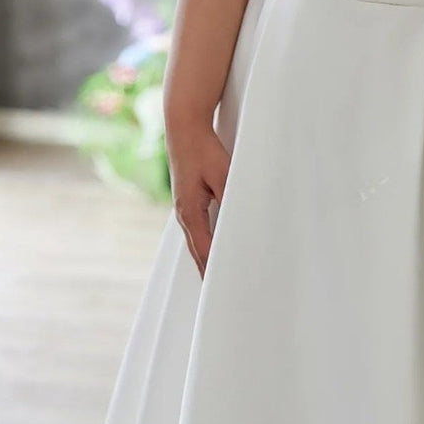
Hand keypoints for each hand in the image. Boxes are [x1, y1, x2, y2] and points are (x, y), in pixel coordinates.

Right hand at [166, 123, 230, 279]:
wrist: (185, 129)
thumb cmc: (204, 150)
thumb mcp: (223, 173)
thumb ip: (230, 198)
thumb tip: (239, 221)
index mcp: (191, 212)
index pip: (205, 251)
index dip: (215, 270)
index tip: (225, 287)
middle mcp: (184, 215)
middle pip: (198, 252)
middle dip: (209, 273)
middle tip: (222, 295)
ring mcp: (184, 209)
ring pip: (196, 243)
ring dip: (206, 260)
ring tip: (217, 280)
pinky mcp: (187, 201)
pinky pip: (197, 231)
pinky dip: (204, 245)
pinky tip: (213, 249)